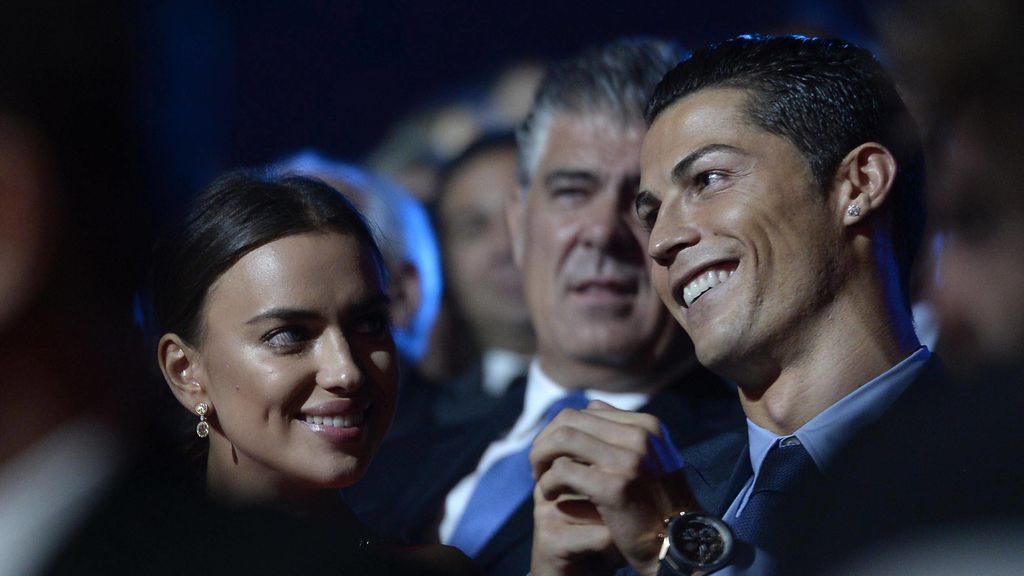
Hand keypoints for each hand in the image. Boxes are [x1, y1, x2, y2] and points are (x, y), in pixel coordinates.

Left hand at [529, 401, 698, 575]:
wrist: (677, 545)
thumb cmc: (657, 504)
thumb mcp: (648, 458)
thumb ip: (621, 431)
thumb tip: (591, 405)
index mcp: (647, 426)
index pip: (587, 411)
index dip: (561, 429)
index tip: (553, 452)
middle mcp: (640, 436)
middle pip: (571, 420)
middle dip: (546, 440)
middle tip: (538, 464)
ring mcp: (628, 460)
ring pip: (562, 439)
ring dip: (542, 457)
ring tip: (539, 478)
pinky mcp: (613, 486)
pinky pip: (562, 470)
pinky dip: (547, 481)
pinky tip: (548, 495)